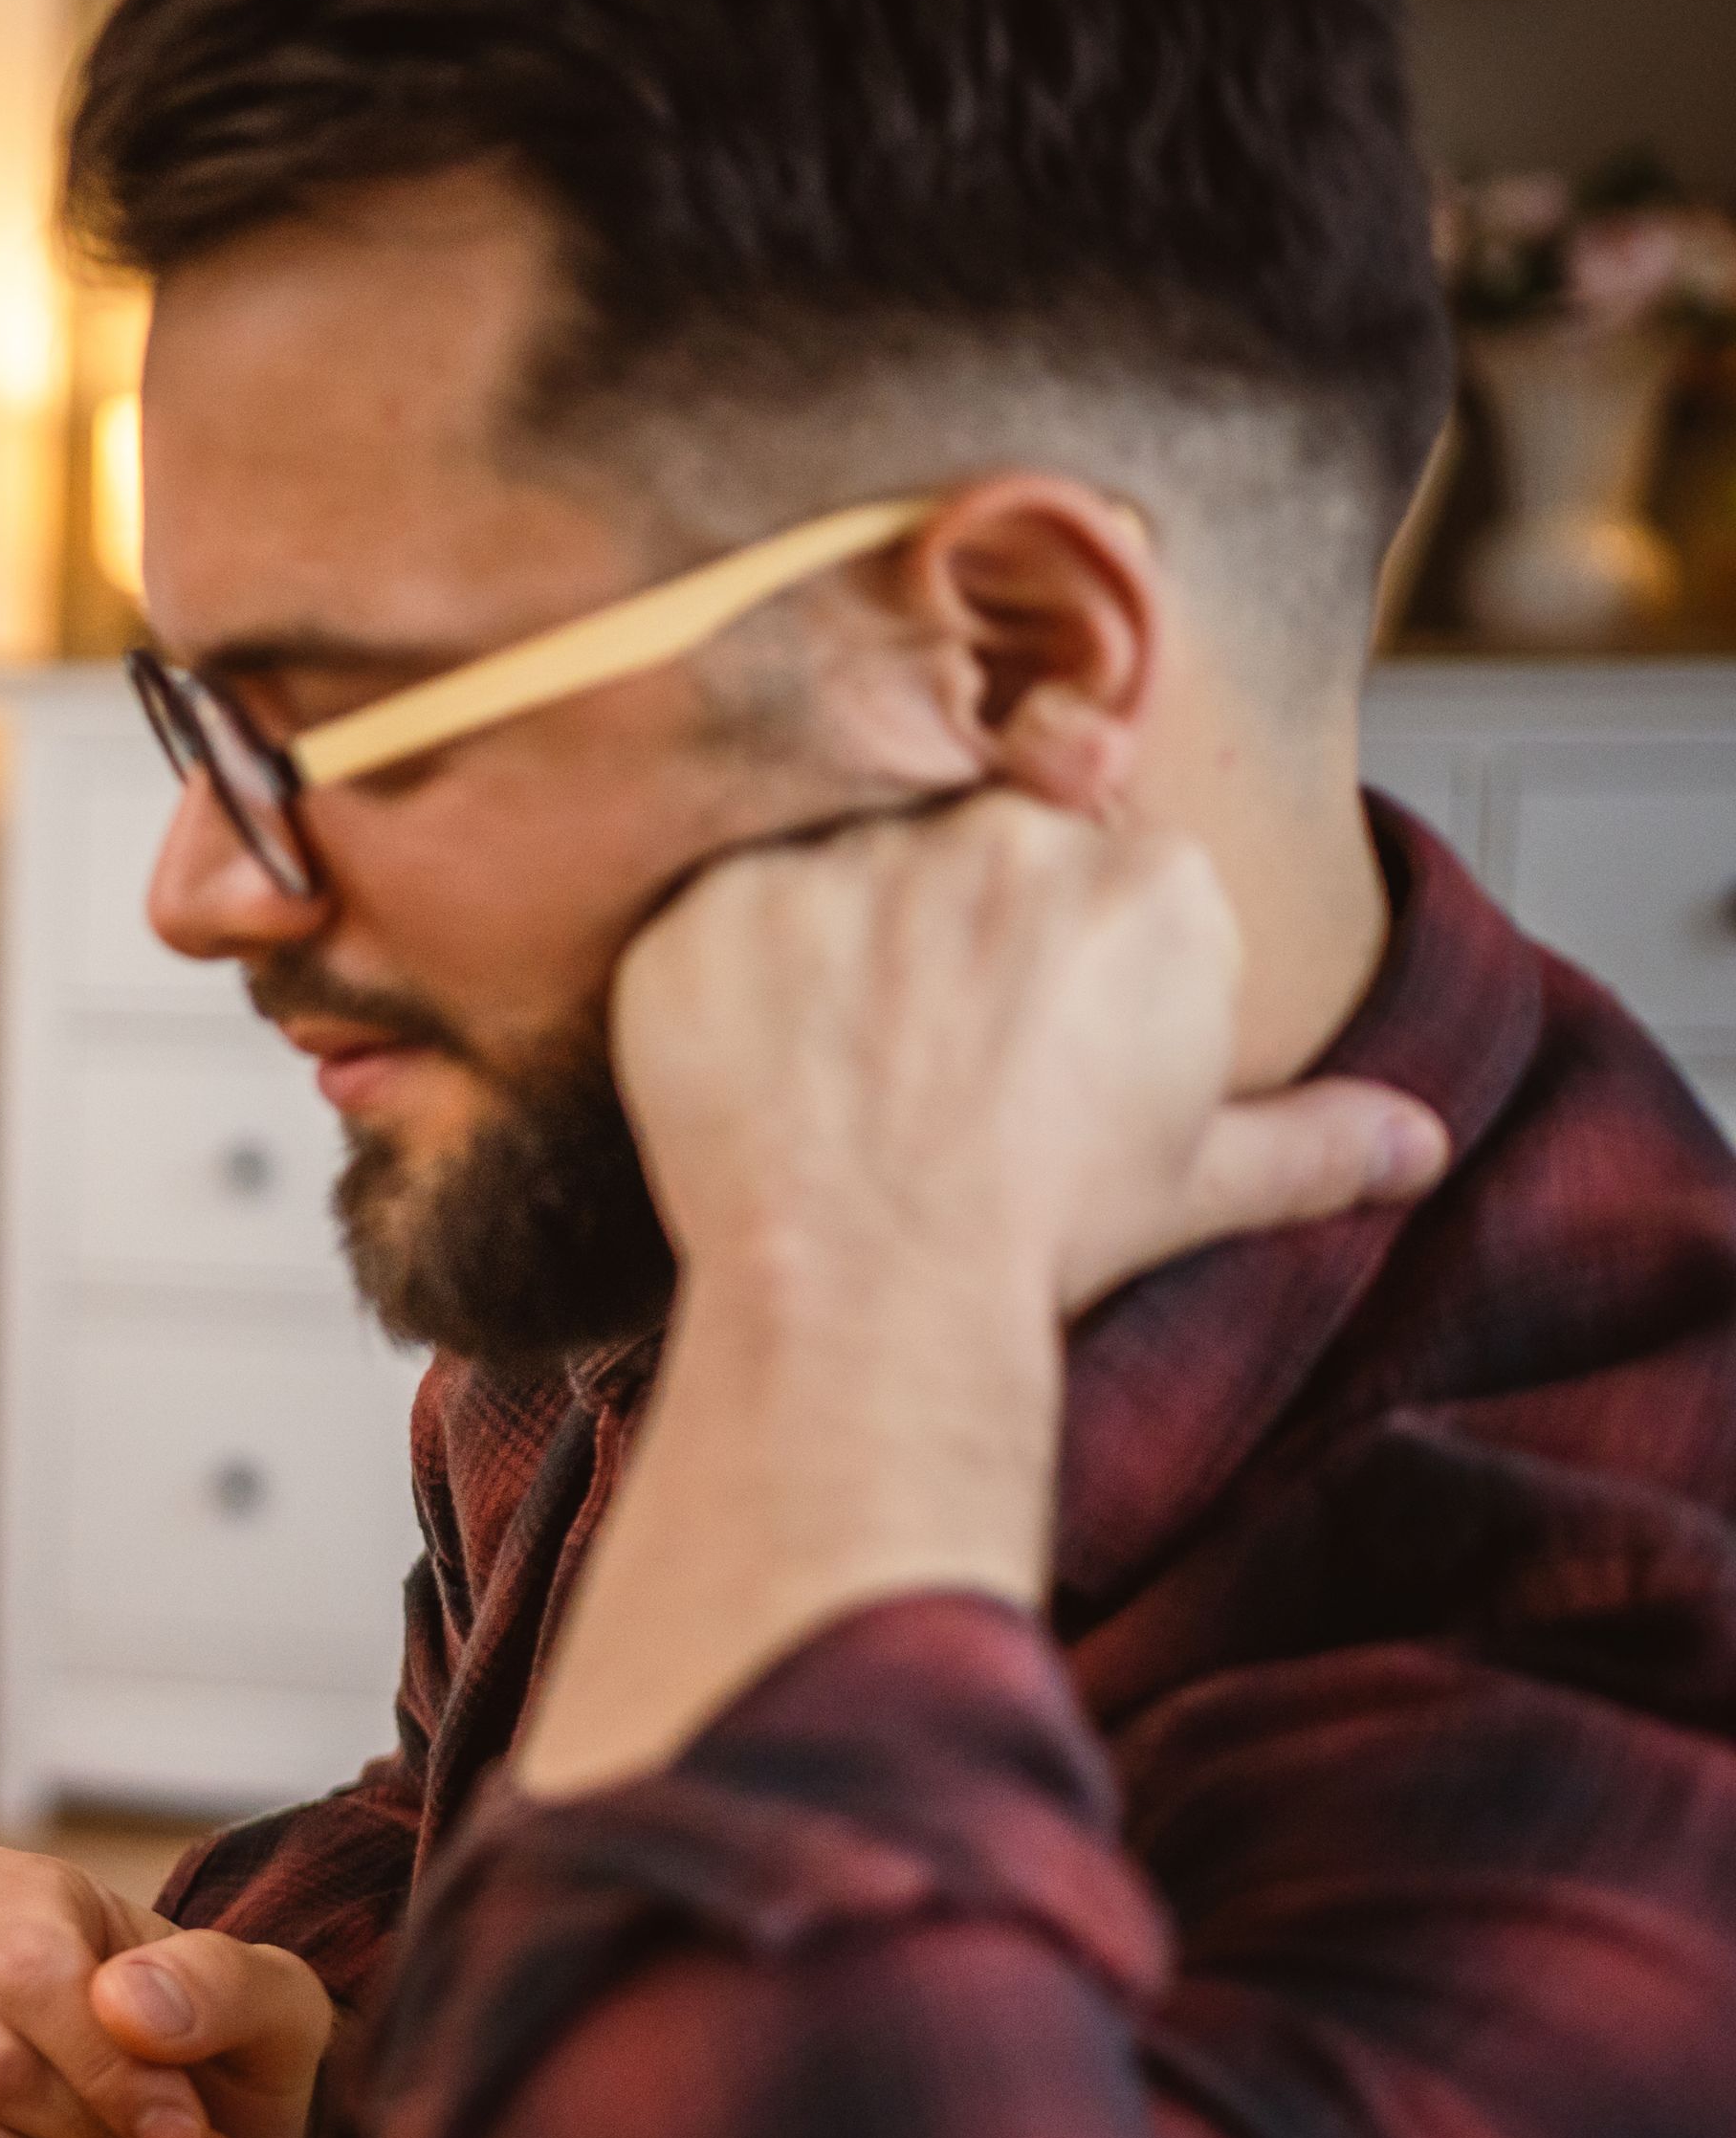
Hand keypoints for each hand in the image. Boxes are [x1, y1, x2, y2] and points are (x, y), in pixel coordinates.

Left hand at [611, 792, 1443, 1326]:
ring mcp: (857, 861)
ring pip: (838, 871)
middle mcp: (1007, 840)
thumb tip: (1419, 1143)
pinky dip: (726, 987)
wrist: (876, 1297)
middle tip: (915, 1067)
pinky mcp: (723, 903)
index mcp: (1149, 882)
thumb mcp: (1199, 1182)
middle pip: (961, 848)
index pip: (1082, 866)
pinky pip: (718, 914)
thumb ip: (1311, 1136)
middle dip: (934, 943)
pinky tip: (757, 1075)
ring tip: (837, 1079)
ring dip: (828, 958)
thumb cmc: (1039, 1238)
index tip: (1007, 1044)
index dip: (1032, 962)